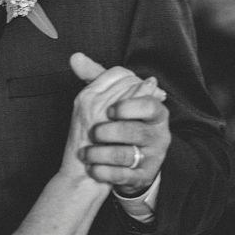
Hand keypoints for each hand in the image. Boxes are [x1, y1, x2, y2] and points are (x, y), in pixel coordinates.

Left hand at [70, 54, 169, 195]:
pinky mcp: (142, 177)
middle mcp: (158, 135)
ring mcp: (151, 158)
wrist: (120, 160)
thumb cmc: (117, 123)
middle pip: (136, 131)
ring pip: (125, 156)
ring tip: (87, 153)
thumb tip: (75, 57)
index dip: (126, 107)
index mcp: (154, 112)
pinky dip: (103, 173)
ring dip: (101, 154)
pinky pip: (123, 177)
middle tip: (94, 132)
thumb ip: (98, 77)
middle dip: (109, 132)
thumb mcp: (111, 98)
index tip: (108, 110)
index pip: (148, 105)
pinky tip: (93, 168)